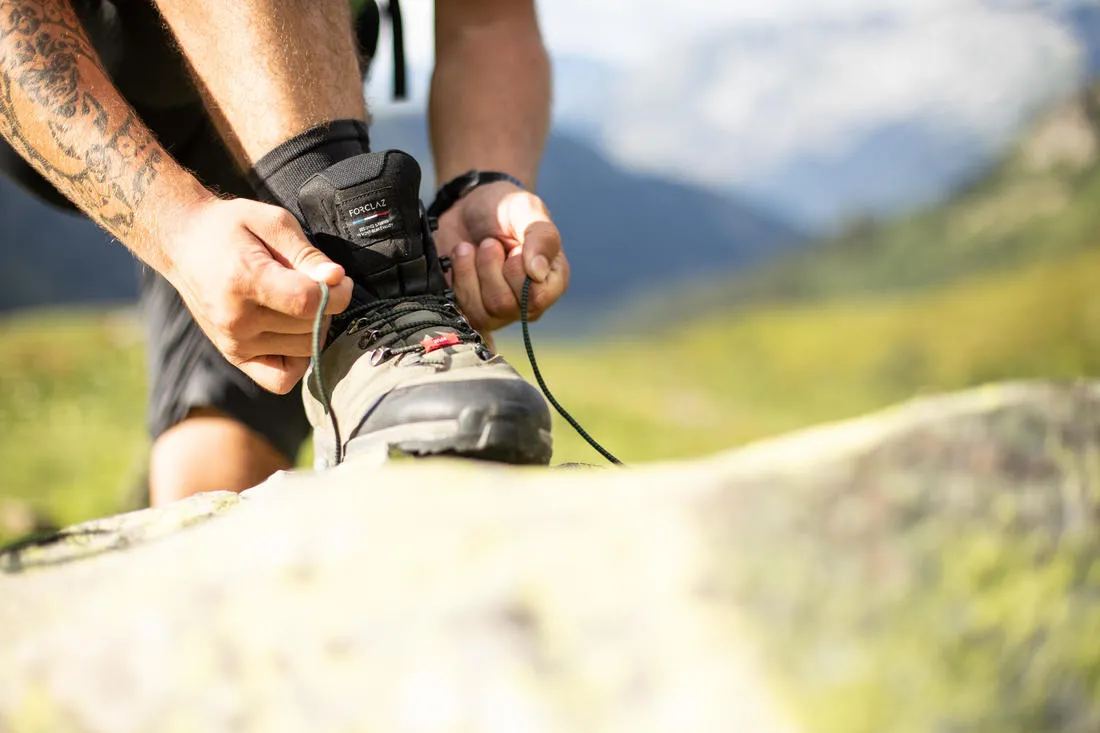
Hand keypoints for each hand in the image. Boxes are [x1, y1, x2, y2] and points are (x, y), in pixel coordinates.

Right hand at [162, 197, 352, 393]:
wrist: (183, 241)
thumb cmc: (230, 228)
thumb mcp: (273, 222)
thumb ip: (308, 254)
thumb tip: (337, 280)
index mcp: (245, 281)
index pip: (309, 303)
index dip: (337, 292)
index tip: (339, 278)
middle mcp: (237, 319)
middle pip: (311, 327)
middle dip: (326, 305)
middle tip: (312, 283)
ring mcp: (234, 343)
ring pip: (305, 350)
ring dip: (314, 327)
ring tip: (296, 301)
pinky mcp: (234, 356)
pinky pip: (282, 378)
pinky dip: (298, 359)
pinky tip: (292, 331)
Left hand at [434, 182, 568, 334]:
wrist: (467, 207)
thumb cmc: (504, 209)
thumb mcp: (526, 210)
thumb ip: (541, 237)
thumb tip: (537, 272)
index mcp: (552, 281)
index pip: (537, 297)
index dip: (517, 272)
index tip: (514, 247)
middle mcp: (529, 303)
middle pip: (505, 304)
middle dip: (489, 266)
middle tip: (490, 243)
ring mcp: (501, 312)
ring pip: (483, 309)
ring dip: (471, 270)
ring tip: (473, 248)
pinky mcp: (474, 312)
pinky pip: (464, 310)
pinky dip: (458, 278)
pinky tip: (462, 258)